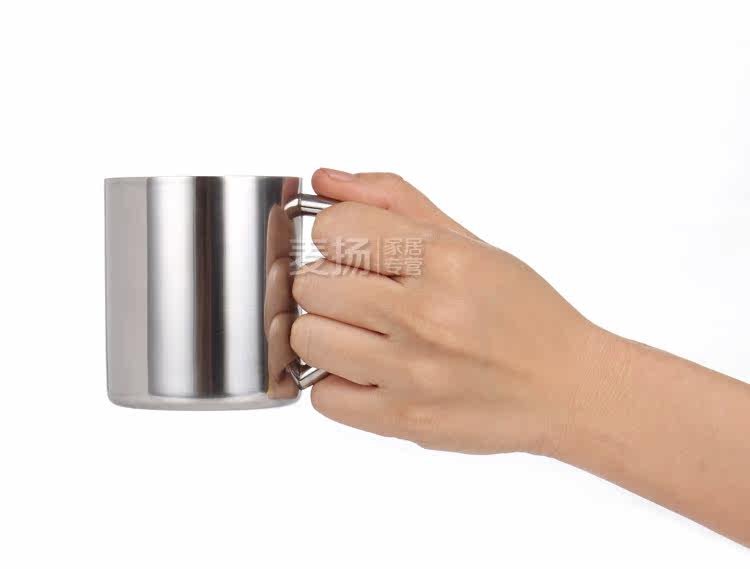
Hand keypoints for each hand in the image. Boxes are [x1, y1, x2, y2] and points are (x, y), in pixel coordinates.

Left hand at [291, 168, 611, 453]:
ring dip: (326, 332)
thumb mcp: (469, 242)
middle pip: (311, 284)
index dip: (336, 234)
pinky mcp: (404, 421)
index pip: (334, 228)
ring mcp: (413, 374)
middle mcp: (426, 316)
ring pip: (307, 339)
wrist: (567, 388)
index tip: (354, 247)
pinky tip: (368, 372)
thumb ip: (393, 202)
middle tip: (362, 294)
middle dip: (329, 283)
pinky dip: (335, 383)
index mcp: (446, 262)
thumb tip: (323, 178)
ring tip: (363, 334)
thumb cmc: (522, 314)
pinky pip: (322, 397)